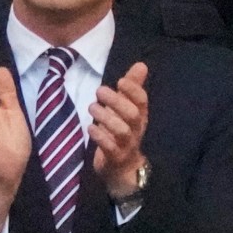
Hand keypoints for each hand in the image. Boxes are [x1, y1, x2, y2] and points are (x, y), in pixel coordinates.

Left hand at [90, 61, 148, 198]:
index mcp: (139, 115)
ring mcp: (126, 144)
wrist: (123, 168)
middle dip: (116, 101)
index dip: (133, 89)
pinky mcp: (115, 157)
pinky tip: (90, 127)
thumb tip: (141, 64)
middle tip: (99, 91)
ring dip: (105, 116)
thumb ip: (132, 87)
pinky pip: (109, 146)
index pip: (142, 100)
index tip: (120, 80)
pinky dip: (99, 135)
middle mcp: (136, 129)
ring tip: (92, 107)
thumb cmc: (123, 131)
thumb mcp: (128, 108)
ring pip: (121, 130)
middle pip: (132, 114)